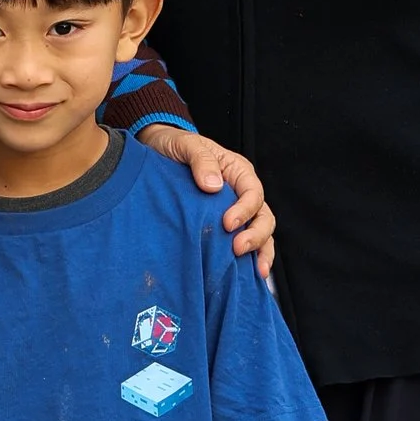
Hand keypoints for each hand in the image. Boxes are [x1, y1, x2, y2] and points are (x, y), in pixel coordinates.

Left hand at [137, 125, 275, 276]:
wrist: (156, 152)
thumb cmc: (175, 147)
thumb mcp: (187, 145)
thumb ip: (201, 160)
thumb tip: (213, 186)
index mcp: (237, 172)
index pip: (253, 193)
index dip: (245, 210)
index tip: (227, 224)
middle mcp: (241, 193)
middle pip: (263, 216)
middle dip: (256, 236)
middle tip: (237, 249)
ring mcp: (235, 211)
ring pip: (260, 232)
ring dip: (260, 252)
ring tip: (255, 271)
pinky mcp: (223, 226)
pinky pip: (243, 242)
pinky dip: (249, 259)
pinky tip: (246, 274)